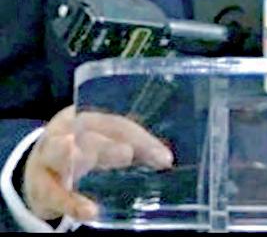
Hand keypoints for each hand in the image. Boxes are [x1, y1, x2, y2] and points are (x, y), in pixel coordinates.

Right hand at [22, 105, 173, 221]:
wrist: (36, 169)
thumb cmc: (84, 150)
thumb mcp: (106, 144)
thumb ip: (135, 148)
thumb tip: (166, 159)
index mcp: (88, 118)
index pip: (116, 125)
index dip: (140, 139)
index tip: (163, 158)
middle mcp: (66, 131)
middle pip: (89, 135)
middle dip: (108, 145)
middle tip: (127, 154)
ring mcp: (48, 156)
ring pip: (60, 154)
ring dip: (75, 157)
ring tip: (85, 161)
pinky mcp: (40, 185)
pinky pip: (55, 193)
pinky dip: (72, 202)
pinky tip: (89, 211)